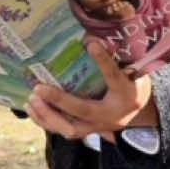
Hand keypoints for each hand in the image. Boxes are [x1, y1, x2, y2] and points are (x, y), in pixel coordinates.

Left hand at [25, 39, 158, 142]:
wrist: (137, 113)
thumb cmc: (131, 85)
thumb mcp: (132, 71)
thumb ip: (116, 58)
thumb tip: (93, 37)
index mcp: (127, 95)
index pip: (114, 77)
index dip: (104, 61)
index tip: (92, 43)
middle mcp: (111, 115)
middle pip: (84, 111)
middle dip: (60, 101)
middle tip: (39, 88)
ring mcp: (97, 127)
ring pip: (70, 128)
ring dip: (48, 115)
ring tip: (32, 100)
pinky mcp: (86, 132)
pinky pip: (64, 130)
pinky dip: (46, 121)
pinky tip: (32, 109)